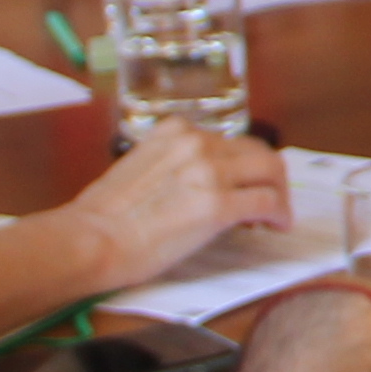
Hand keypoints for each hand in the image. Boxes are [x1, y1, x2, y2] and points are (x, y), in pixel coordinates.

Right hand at [53, 125, 289, 290]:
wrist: (91, 239)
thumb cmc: (104, 216)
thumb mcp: (141, 169)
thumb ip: (175, 166)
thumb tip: (200, 186)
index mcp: (176, 131)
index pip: (229, 141)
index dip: (244, 166)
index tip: (245, 186)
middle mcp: (196, 143)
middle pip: (258, 151)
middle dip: (270, 177)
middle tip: (268, 204)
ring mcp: (209, 172)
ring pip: (271, 171)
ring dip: (279, 194)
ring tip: (274, 218)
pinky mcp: (218, 205)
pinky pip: (267, 202)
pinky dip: (279, 214)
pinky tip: (276, 227)